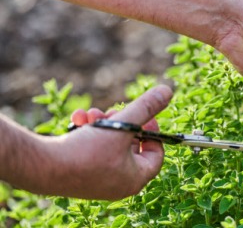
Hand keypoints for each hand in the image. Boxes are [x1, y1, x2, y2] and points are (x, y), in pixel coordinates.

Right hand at [46, 85, 171, 199]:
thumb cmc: (86, 151)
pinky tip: (78, 120)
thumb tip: (167, 91)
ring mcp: (98, 180)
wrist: (42, 165)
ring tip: (92, 114)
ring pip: (110, 144)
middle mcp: (119, 184)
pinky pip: (92, 150)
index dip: (153, 131)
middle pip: (131, 146)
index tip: (143, 116)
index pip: (157, 154)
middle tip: (113, 112)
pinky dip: (88, 132)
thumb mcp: (123, 124)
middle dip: (122, 122)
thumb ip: (146, 107)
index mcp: (135, 178)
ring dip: (102, 124)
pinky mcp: (80, 174)